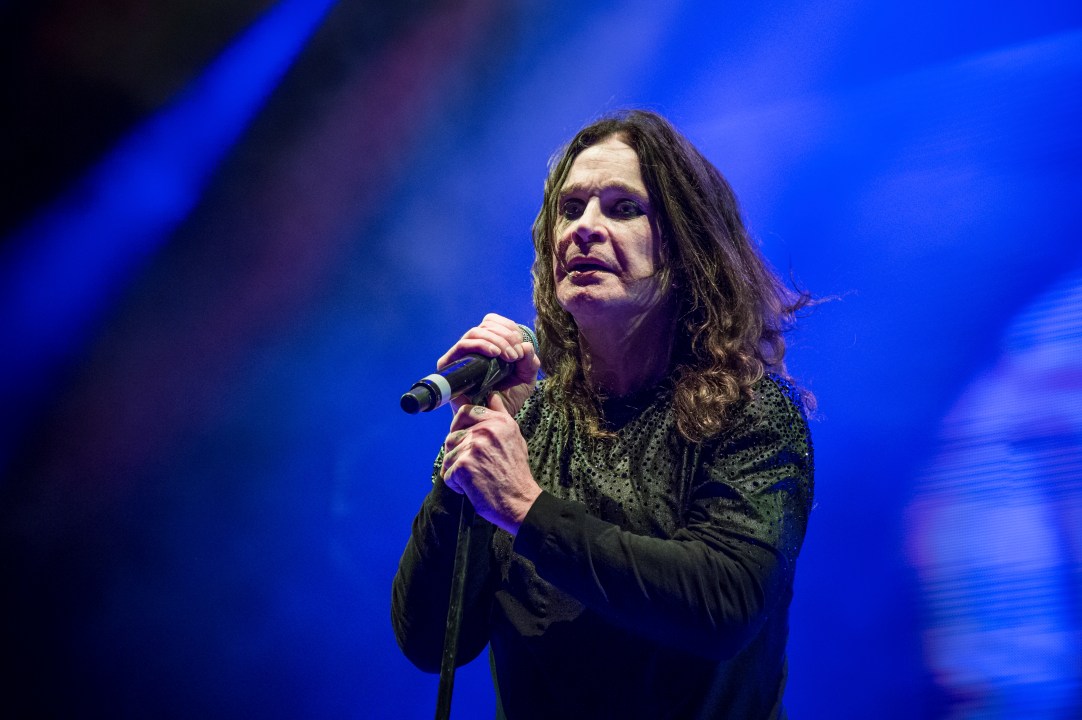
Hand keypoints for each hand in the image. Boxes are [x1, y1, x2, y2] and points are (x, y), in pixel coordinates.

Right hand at [437, 313, 539, 416]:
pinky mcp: (449, 364)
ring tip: (509, 357)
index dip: (510, 330)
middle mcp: (474, 347)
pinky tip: (495, 354)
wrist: (493, 418)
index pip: (495, 322)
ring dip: (497, 340)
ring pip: (476, 332)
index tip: (522, 350)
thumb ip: (530, 360)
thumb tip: (526, 345)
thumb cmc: (508, 398)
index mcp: (489, 344)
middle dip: (506, 337)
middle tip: (516, 356)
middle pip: (487, 324)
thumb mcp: (526, 377)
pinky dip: (481, 345)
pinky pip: (463, 345)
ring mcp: (461, 355)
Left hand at [441, 393, 541, 534]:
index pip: (466, 411)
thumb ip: (501, 415)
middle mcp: (486, 431)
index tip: (461, 435)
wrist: (519, 501)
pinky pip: (447, 473)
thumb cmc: (516, 472)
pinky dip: (456, 484)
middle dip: (456, 451)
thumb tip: (492, 396)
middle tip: (470, 464)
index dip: (458, 423)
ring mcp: (473, 447)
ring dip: (456, 470)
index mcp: (499, 422)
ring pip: (448, 455)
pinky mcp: (463, 466)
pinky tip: (471, 487)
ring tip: (474, 478)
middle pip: (452, 435)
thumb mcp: (514, 437)